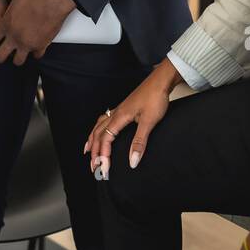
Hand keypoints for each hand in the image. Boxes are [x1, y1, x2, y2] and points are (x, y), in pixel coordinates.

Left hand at [0, 0, 75, 64]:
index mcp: (6, 25)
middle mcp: (15, 37)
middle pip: (1, 57)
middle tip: (1, 53)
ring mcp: (28, 43)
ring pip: (18, 61)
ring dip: (17, 57)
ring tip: (17, 53)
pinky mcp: (41, 45)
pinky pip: (36, 56)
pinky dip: (35, 53)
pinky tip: (34, 48)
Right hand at [84, 57, 182, 177]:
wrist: (161, 81)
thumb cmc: (155, 97)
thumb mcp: (149, 122)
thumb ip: (139, 142)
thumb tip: (132, 161)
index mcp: (119, 117)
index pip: (105, 140)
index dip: (103, 155)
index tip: (103, 168)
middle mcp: (116, 114)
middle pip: (98, 135)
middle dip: (94, 152)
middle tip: (93, 167)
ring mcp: (119, 110)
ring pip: (99, 127)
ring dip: (92, 140)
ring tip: (88, 151)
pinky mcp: (124, 109)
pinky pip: (104, 121)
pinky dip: (98, 129)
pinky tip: (101, 131)